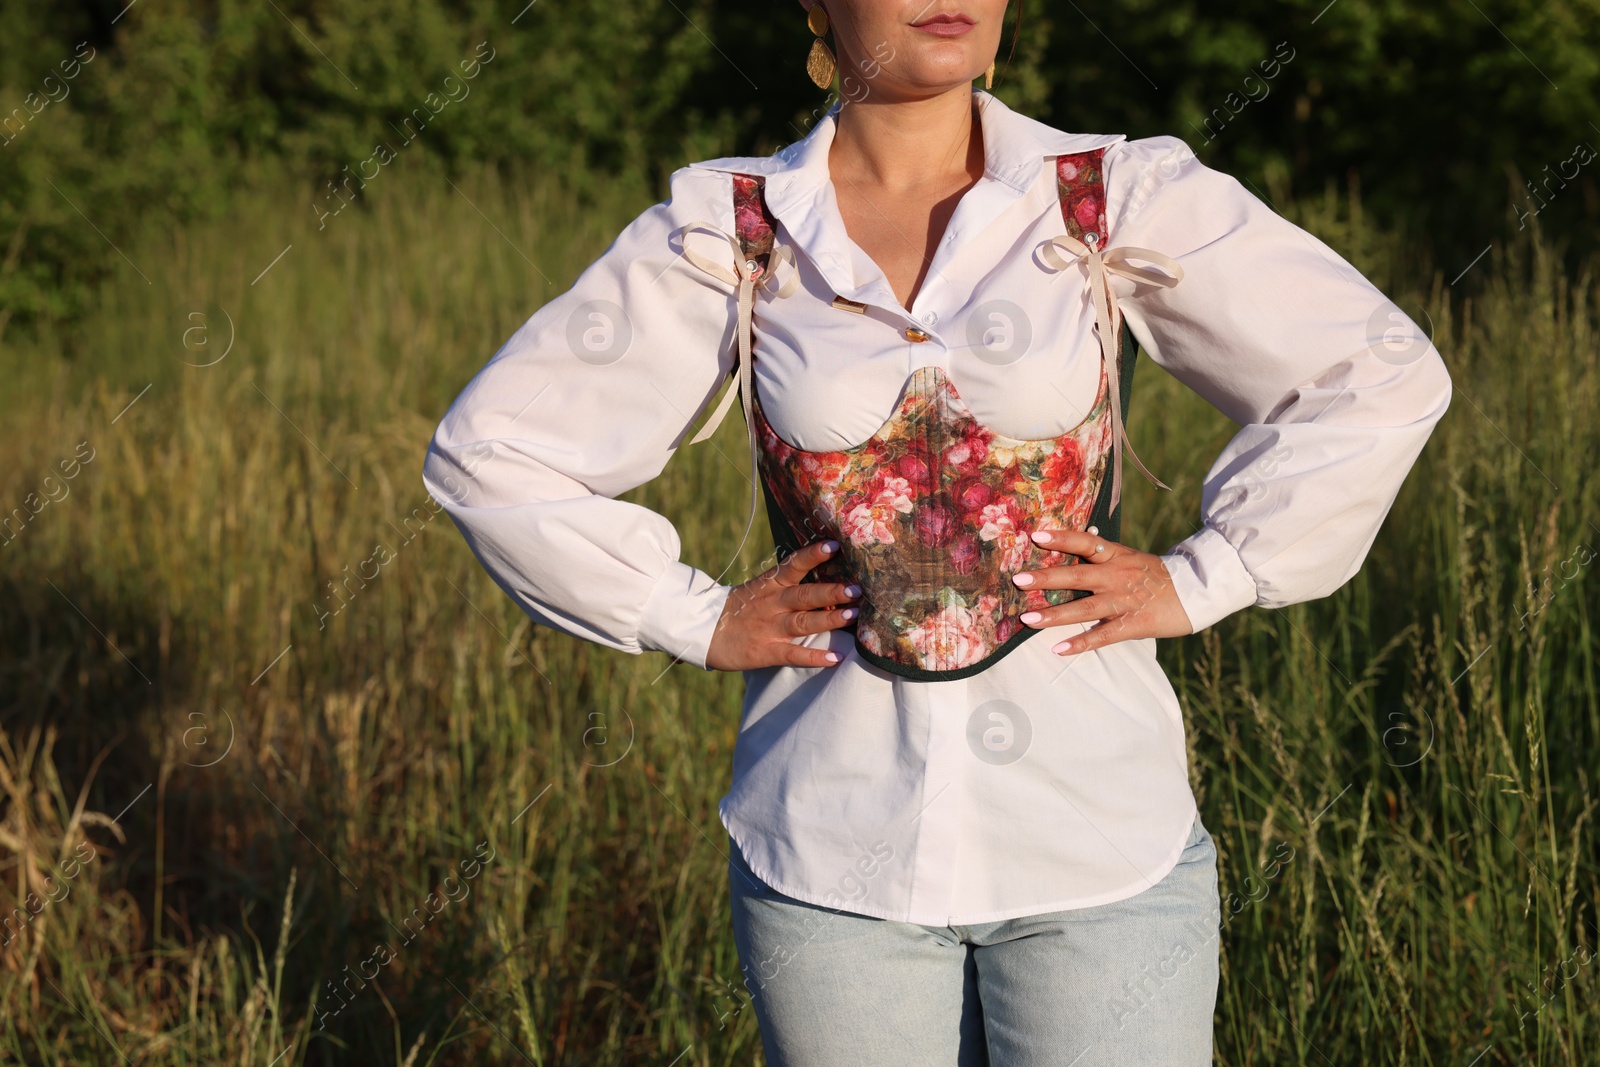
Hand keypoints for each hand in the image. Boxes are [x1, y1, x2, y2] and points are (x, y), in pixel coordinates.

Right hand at [705, 539, 861, 670]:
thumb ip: (784, 582)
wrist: (702, 632)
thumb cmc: (737, 608)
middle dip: (832, 591)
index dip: (813, 555)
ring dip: (830, 618)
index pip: (793, 565)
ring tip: (853, 614)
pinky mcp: (766, 651)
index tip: (834, 545)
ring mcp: (770, 628)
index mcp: (769, 584)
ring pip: (804, 622)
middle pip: (805, 595)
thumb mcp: (757, 588)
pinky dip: (814, 656)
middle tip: (858, 588)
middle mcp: (772, 604)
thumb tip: (819, 570)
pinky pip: (793, 654)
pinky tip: (834, 658)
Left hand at [1011, 526, 1193, 654]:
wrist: (1197, 591)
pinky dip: (1080, 644)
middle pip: (1077, 576)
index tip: (1035, 536)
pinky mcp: (1132, 624)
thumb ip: (1104, 556)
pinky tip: (1058, 649)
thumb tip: (1075, 548)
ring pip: (1084, 608)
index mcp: (1117, 556)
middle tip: (1018, 579)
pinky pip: (1102, 636)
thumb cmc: (1158, 575)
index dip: (1061, 538)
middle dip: (1046, 578)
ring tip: (1027, 619)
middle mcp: (1117, 576)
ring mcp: (1124, 601)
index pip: (1086, 543)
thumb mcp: (1132, 558)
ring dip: (1053, 615)